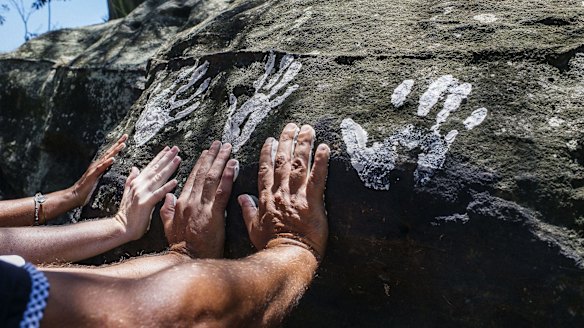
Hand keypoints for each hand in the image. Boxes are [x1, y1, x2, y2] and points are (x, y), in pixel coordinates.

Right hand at [71, 134, 127, 206]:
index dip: (118, 146)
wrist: (74, 195)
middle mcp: (97, 164)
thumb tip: (114, 171)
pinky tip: (112, 159)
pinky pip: (101, 168)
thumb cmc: (87, 189)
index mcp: (100, 165)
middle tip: (126, 135)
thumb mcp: (100, 179)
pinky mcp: (92, 175)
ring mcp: (94, 169)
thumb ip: (105, 173)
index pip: (111, 153)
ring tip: (122, 145)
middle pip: (109, 152)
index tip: (125, 139)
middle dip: (118, 143)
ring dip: (114, 151)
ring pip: (106, 158)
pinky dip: (107, 163)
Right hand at [115, 146, 180, 240]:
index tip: (168, 149)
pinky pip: (158, 194)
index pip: (150, 167)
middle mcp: (139, 185)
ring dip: (169, 168)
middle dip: (166, 158)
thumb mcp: (127, 193)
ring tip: (178, 159)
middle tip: (176, 149)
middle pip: (155, 169)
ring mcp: (142, 193)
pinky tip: (175, 181)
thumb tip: (135, 168)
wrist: (121, 227)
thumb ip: (131, 179)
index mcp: (137, 182)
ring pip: (158, 178)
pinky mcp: (146, 203)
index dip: (159, 157)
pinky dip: (167, 187)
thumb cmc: (127, 213)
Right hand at [160, 141, 237, 257]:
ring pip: (212, 178)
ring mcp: (201, 207)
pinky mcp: (213, 214)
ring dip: (221, 160)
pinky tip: (233, 164)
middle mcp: (190, 201)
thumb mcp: (169, 227)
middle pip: (202, 173)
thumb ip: (168, 210)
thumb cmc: (182, 248)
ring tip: (228, 148)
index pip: (192, 178)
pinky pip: (222, 191)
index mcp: (182, 203)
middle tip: (220, 142)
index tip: (206, 152)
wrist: (186, 262)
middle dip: (212, 156)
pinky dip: (228, 176)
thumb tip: (168, 196)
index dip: (200, 164)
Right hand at [238, 123, 329, 260]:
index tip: (271, 139)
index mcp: (266, 198)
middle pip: (282, 161)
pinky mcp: (312, 202)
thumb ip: (247, 210)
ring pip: (299, 164)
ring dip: (303, 144)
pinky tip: (325, 147)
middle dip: (287, 141)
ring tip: (308, 128)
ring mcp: (296, 196)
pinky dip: (321, 161)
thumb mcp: (253, 228)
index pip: (265, 170)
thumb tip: (241, 197)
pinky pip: (318, 178)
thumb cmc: (270, 246)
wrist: (286, 257)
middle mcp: (280, 192)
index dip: (268, 152)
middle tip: (292, 125)